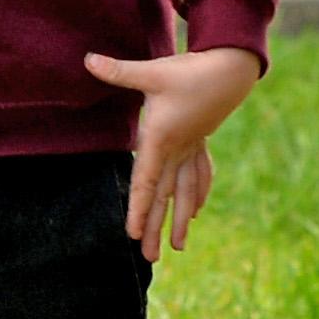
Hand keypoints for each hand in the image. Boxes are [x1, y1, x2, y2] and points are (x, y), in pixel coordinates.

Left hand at [81, 42, 262, 261]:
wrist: (231, 69)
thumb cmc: (190, 71)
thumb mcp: (152, 71)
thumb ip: (119, 71)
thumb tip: (87, 60)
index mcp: (162, 139)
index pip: (146, 181)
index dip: (138, 208)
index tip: (132, 234)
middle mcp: (178, 150)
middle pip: (164, 196)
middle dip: (157, 227)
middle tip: (150, 258)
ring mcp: (192, 148)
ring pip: (184, 191)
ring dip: (180, 220)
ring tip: (178, 247)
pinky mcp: (200, 141)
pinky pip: (198, 175)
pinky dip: (197, 194)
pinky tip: (197, 211)